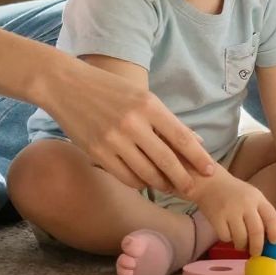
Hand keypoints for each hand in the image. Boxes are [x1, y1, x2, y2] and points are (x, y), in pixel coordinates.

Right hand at [48, 57, 213, 196]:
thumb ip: (168, 120)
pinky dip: (139, 182)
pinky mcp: (97, 153)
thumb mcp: (142, 96)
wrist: (66, 85)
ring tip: (169, 186)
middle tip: (192, 189)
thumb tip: (196, 141)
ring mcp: (114, 140)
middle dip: (184, 178)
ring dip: (161, 183)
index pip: (182, 137)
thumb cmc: (109, 88)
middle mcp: (133, 123)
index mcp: (148, 105)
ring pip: (147, 173)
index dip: (199, 157)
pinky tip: (145, 181)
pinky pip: (125, 176)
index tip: (210, 170)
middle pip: (167, 160)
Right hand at [194, 172, 275, 256]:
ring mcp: (230, 211)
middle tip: (256, 253)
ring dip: (242, 246)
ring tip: (240, 244)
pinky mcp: (217, 218)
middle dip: (257, 247)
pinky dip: (228, 239)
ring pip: (241, 238)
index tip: (274, 242)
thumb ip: (260, 213)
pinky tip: (227, 233)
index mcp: (257, 198)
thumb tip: (269, 238)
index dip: (275, 232)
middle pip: (256, 232)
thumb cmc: (234, 192)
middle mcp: (245, 204)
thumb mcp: (252, 196)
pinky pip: (226, 237)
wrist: (210, 183)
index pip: (272, 217)